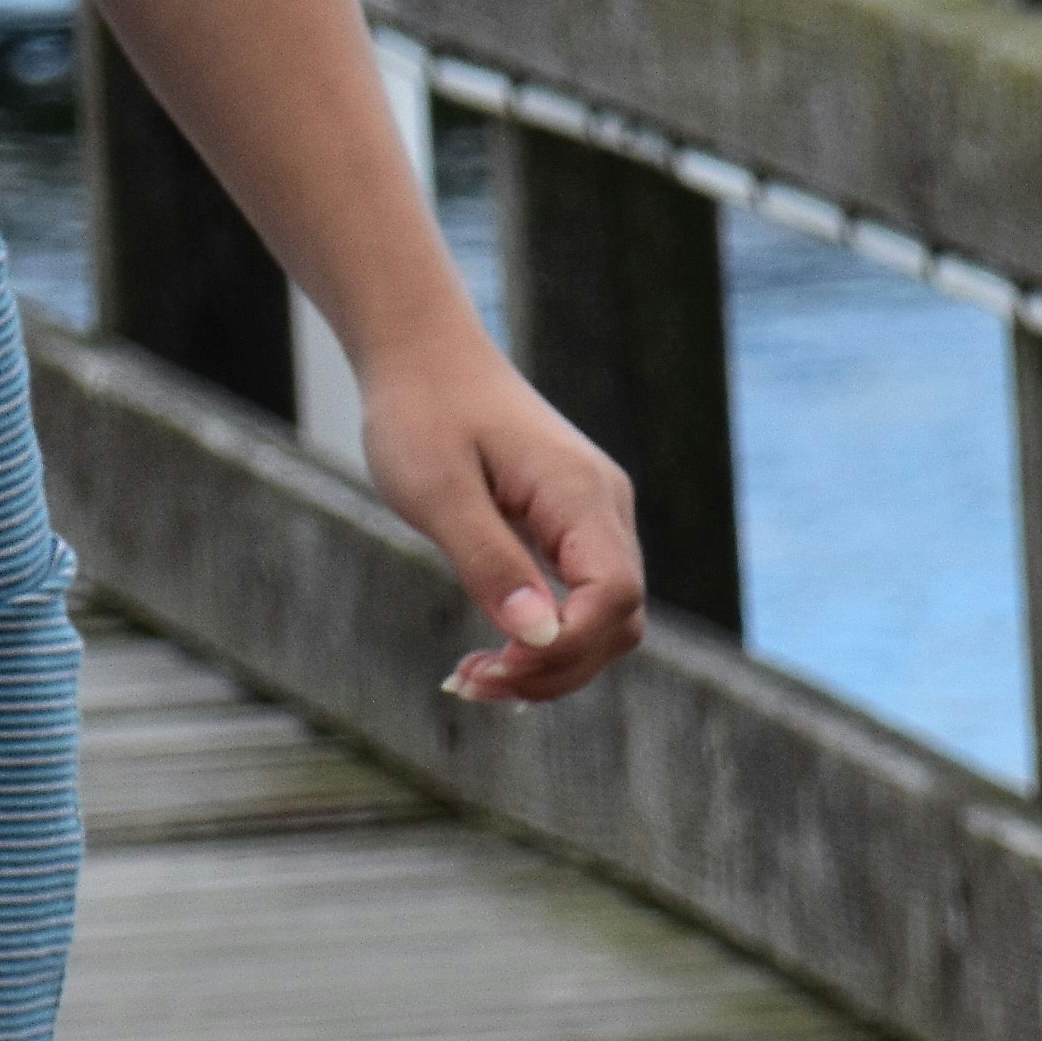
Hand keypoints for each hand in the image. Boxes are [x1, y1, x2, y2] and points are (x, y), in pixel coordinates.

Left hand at [356, 322, 645, 708]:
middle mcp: (602, 506)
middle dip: (555, 668)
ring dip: (549, 662)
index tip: (496, 665)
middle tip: (472, 683)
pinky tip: (496, 660)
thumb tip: (537, 635)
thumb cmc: (420, 413)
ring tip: (474, 676)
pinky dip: (545, 640)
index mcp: (578, 492)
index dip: (566, 647)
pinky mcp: (569, 525)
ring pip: (605, 618)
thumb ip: (489, 561)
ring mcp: (592, 516)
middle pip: (620, 619)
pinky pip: (582, 599)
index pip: (614, 595)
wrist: (422, 357)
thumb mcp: (438, 491)